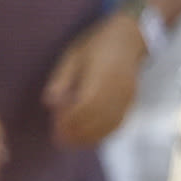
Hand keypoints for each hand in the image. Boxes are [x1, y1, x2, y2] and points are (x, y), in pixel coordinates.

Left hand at [42, 7, 150, 150]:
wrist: (129, 37)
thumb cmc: (96, 44)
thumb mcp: (72, 56)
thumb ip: (61, 79)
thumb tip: (48, 102)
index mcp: (100, 76)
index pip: (84, 106)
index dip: (69, 119)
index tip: (54, 127)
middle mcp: (117, 90)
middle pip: (97, 119)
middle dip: (77, 132)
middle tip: (59, 141)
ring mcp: (127, 97)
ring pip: (109, 124)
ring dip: (91, 137)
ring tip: (72, 143)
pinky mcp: (132, 101)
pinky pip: (119, 122)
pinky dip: (105, 133)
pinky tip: (92, 137)